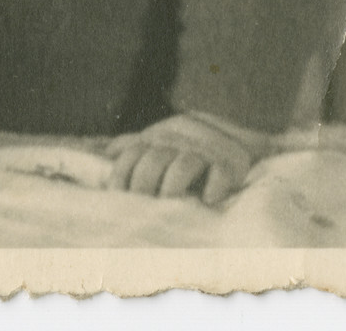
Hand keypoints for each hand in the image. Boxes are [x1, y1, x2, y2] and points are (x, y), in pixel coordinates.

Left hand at [104, 111, 270, 204]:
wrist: (242, 143)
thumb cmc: (190, 150)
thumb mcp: (160, 143)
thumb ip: (134, 146)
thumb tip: (103, 153)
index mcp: (157, 137)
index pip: (131, 152)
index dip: (120, 174)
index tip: (116, 197)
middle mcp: (179, 140)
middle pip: (154, 160)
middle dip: (144, 186)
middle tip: (143, 208)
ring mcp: (205, 149)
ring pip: (183, 166)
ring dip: (173, 188)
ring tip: (170, 205)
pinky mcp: (232, 162)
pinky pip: (220, 173)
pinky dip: (214, 187)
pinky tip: (208, 200)